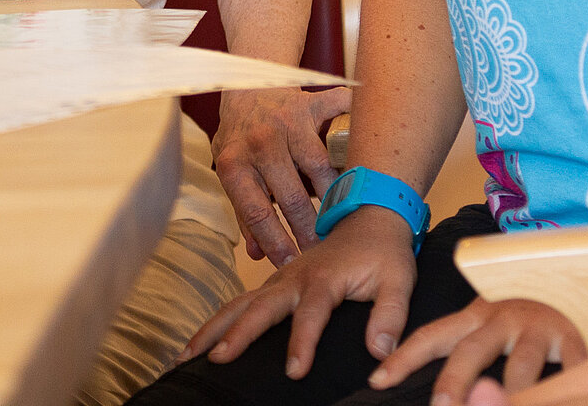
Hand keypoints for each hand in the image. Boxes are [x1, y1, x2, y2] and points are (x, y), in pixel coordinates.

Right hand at [176, 202, 417, 378]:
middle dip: (235, 333)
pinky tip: (204, 342)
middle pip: (258, 306)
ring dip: (213, 328)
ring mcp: (279, 279)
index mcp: (324, 278)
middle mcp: (294, 277)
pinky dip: (219, 321)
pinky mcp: (274, 284)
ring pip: (239, 303)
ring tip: (187, 355)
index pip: (311, 315)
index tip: (293, 372)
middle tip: (215, 359)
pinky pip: (240, 302)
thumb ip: (390, 316)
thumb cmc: (385, 253)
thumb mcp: (400, 283)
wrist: (369, 216)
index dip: (302, 343)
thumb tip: (379, 353)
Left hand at [215, 85, 352, 262]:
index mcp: (234, 162)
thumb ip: (244, 212)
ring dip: (336, 199)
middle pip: (292, 196)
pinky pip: (339, 119)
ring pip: (320, 168)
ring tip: (347, 222)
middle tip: (327, 253)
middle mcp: (260, 141)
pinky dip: (358, 129)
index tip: (293, 265)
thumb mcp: (232, 173)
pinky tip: (371, 151)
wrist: (246, 88)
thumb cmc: (241, 138)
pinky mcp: (311, 103)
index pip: (256, 211)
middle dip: (311, 231)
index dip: (276, 242)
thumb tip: (256, 254)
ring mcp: (287, 121)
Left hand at [367, 298, 586, 405]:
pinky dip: (567, 387)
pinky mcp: (574, 334)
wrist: (581, 270)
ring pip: (520, 366)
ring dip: (511, 392)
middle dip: (453, 382)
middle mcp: (502, 318)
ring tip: (503, 405)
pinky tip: (564, 398)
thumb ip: (472, 347)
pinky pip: (572, 366)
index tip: (377, 381)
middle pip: (470, 352)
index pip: (432, 336)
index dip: (404, 358)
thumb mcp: (496, 319)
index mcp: (476, 315)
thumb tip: (446, 388)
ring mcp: (538, 326)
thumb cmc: (531, 305)